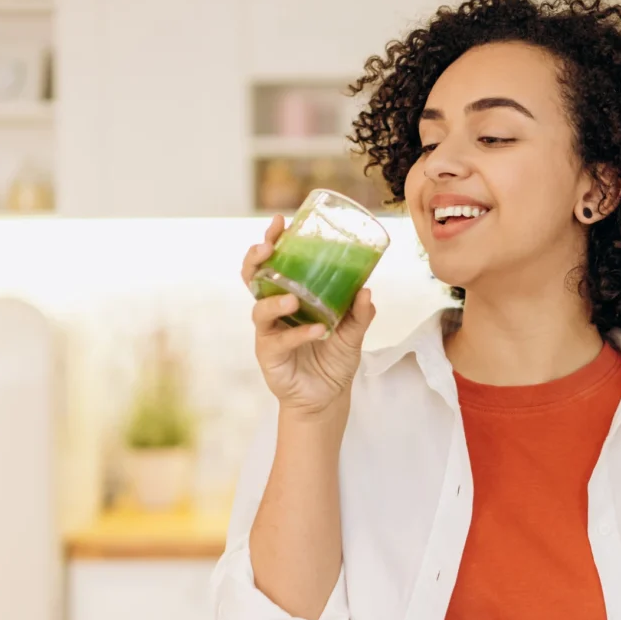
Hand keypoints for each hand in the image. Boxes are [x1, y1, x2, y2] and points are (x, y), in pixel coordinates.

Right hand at [243, 215, 376, 414]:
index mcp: (288, 296)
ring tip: (293, 298)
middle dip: (256, 260)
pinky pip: (280, 341)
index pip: (274, 263)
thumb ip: (360, 313)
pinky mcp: (269, 356)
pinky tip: (316, 330)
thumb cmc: (334, 358)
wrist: (328, 397)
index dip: (273, 241)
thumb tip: (366, 290)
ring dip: (274, 300)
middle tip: (267, 248)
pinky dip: (298, 334)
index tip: (280, 222)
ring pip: (259, 310)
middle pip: (253, 279)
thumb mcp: (353, 333)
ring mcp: (268, 333)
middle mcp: (273, 312)